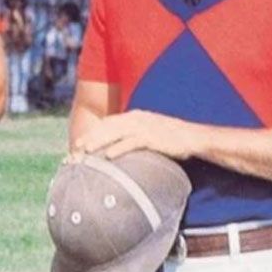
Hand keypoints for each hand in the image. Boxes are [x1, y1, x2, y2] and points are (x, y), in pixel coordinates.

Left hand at [73, 110, 198, 160]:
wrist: (194, 137)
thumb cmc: (171, 137)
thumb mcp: (149, 131)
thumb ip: (134, 134)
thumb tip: (119, 145)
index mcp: (134, 116)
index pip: (108, 122)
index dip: (93, 131)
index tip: (80, 141)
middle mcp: (136, 118)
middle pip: (107, 126)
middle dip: (91, 136)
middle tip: (77, 147)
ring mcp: (144, 127)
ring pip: (115, 133)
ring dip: (99, 141)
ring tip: (86, 150)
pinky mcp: (152, 137)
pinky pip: (131, 142)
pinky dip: (118, 148)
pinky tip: (108, 156)